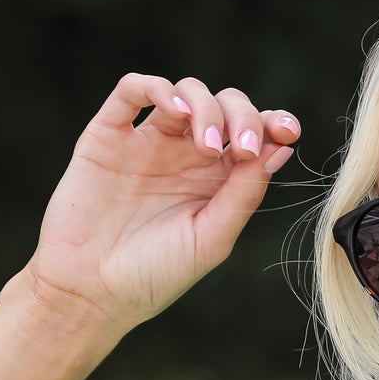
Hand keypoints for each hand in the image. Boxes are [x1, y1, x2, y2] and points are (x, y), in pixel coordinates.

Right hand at [24, 73, 299, 337]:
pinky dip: (157, 88)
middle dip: (242, 117)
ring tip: (207, 145)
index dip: (272, 123)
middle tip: (242, 148)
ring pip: (185, 92)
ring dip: (205, 106)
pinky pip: (131, 90)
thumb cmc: (153, 275)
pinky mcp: (108, 136)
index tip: (287, 132)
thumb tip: (281, 149)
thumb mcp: (211, 239)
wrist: (90, 291)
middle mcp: (183, 155)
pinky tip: (175, 110)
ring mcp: (146, 142)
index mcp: (214, 181)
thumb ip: (244, 194)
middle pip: (224, 106)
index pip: (251, 135)